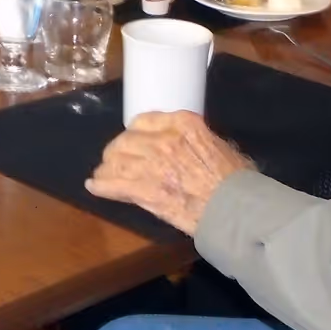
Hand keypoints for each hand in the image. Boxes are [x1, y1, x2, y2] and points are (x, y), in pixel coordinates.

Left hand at [86, 112, 253, 236]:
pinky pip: (113, 185)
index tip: (133, 140)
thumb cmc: (237, 180)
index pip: (143, 120)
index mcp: (182, 123)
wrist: (236, 209)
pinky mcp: (144, 190)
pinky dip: (101, 186)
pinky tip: (93, 186)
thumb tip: (190, 145)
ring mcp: (151, 165)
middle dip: (118, 151)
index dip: (135, 132)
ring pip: (116, 161)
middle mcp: (162, 139)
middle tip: (115, 159)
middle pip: (125, 140)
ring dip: (107, 168)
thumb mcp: (220, 146)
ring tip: (103, 173)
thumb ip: (198, 139)